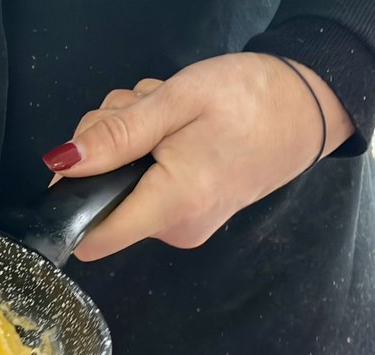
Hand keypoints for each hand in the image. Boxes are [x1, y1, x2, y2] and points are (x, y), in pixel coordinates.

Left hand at [42, 52, 354, 260]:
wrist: (310, 104)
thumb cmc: (250, 98)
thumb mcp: (175, 101)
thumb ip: (116, 135)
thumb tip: (63, 163)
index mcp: (173, 204)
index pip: (91, 237)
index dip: (70, 199)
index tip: (78, 162)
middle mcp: (176, 228)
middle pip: (101, 201)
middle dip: (103, 149)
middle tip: (137, 111)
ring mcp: (184, 225)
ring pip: (119, 186)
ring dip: (125, 143)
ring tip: (164, 115)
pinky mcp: (189, 214)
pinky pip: (143, 187)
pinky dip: (145, 154)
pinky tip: (173, 128)